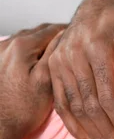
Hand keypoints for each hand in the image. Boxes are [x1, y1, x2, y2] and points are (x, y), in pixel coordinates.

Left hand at [0, 24, 64, 138]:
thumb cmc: (24, 109)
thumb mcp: (47, 81)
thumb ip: (56, 55)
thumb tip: (66, 36)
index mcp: (22, 46)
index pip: (52, 29)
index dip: (70, 32)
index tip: (82, 36)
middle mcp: (6, 44)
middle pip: (37, 32)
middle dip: (55, 36)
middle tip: (72, 44)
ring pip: (25, 39)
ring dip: (41, 42)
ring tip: (55, 52)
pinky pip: (15, 48)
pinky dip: (28, 50)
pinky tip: (36, 59)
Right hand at [49, 0, 113, 138]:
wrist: (103, 3)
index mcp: (95, 45)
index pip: (107, 93)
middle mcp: (73, 55)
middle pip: (90, 104)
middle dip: (107, 132)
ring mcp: (60, 62)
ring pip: (75, 107)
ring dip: (92, 134)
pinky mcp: (54, 68)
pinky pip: (61, 102)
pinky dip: (74, 126)